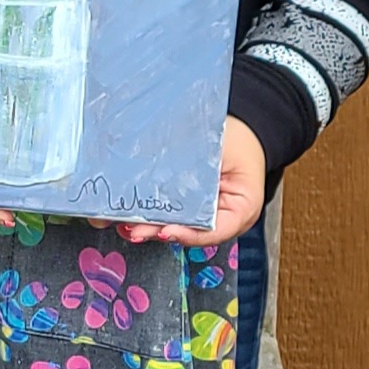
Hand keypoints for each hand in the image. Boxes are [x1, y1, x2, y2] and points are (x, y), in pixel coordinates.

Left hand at [122, 118, 264, 246]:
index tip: (164, 231)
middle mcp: (222, 220)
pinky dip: (152, 215)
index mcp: (241, 210)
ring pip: (176, 226)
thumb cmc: (239, 142)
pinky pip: (170, 214)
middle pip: (189, 232)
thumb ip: (199, 167)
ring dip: (150, 226)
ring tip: (126, 225)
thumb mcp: (224, 151)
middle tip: (134, 229)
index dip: (187, 234)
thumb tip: (163, 172)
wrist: (242, 134)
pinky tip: (131, 215)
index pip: (214, 231)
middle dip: (158, 232)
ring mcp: (204, 216)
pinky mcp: (188, 207)